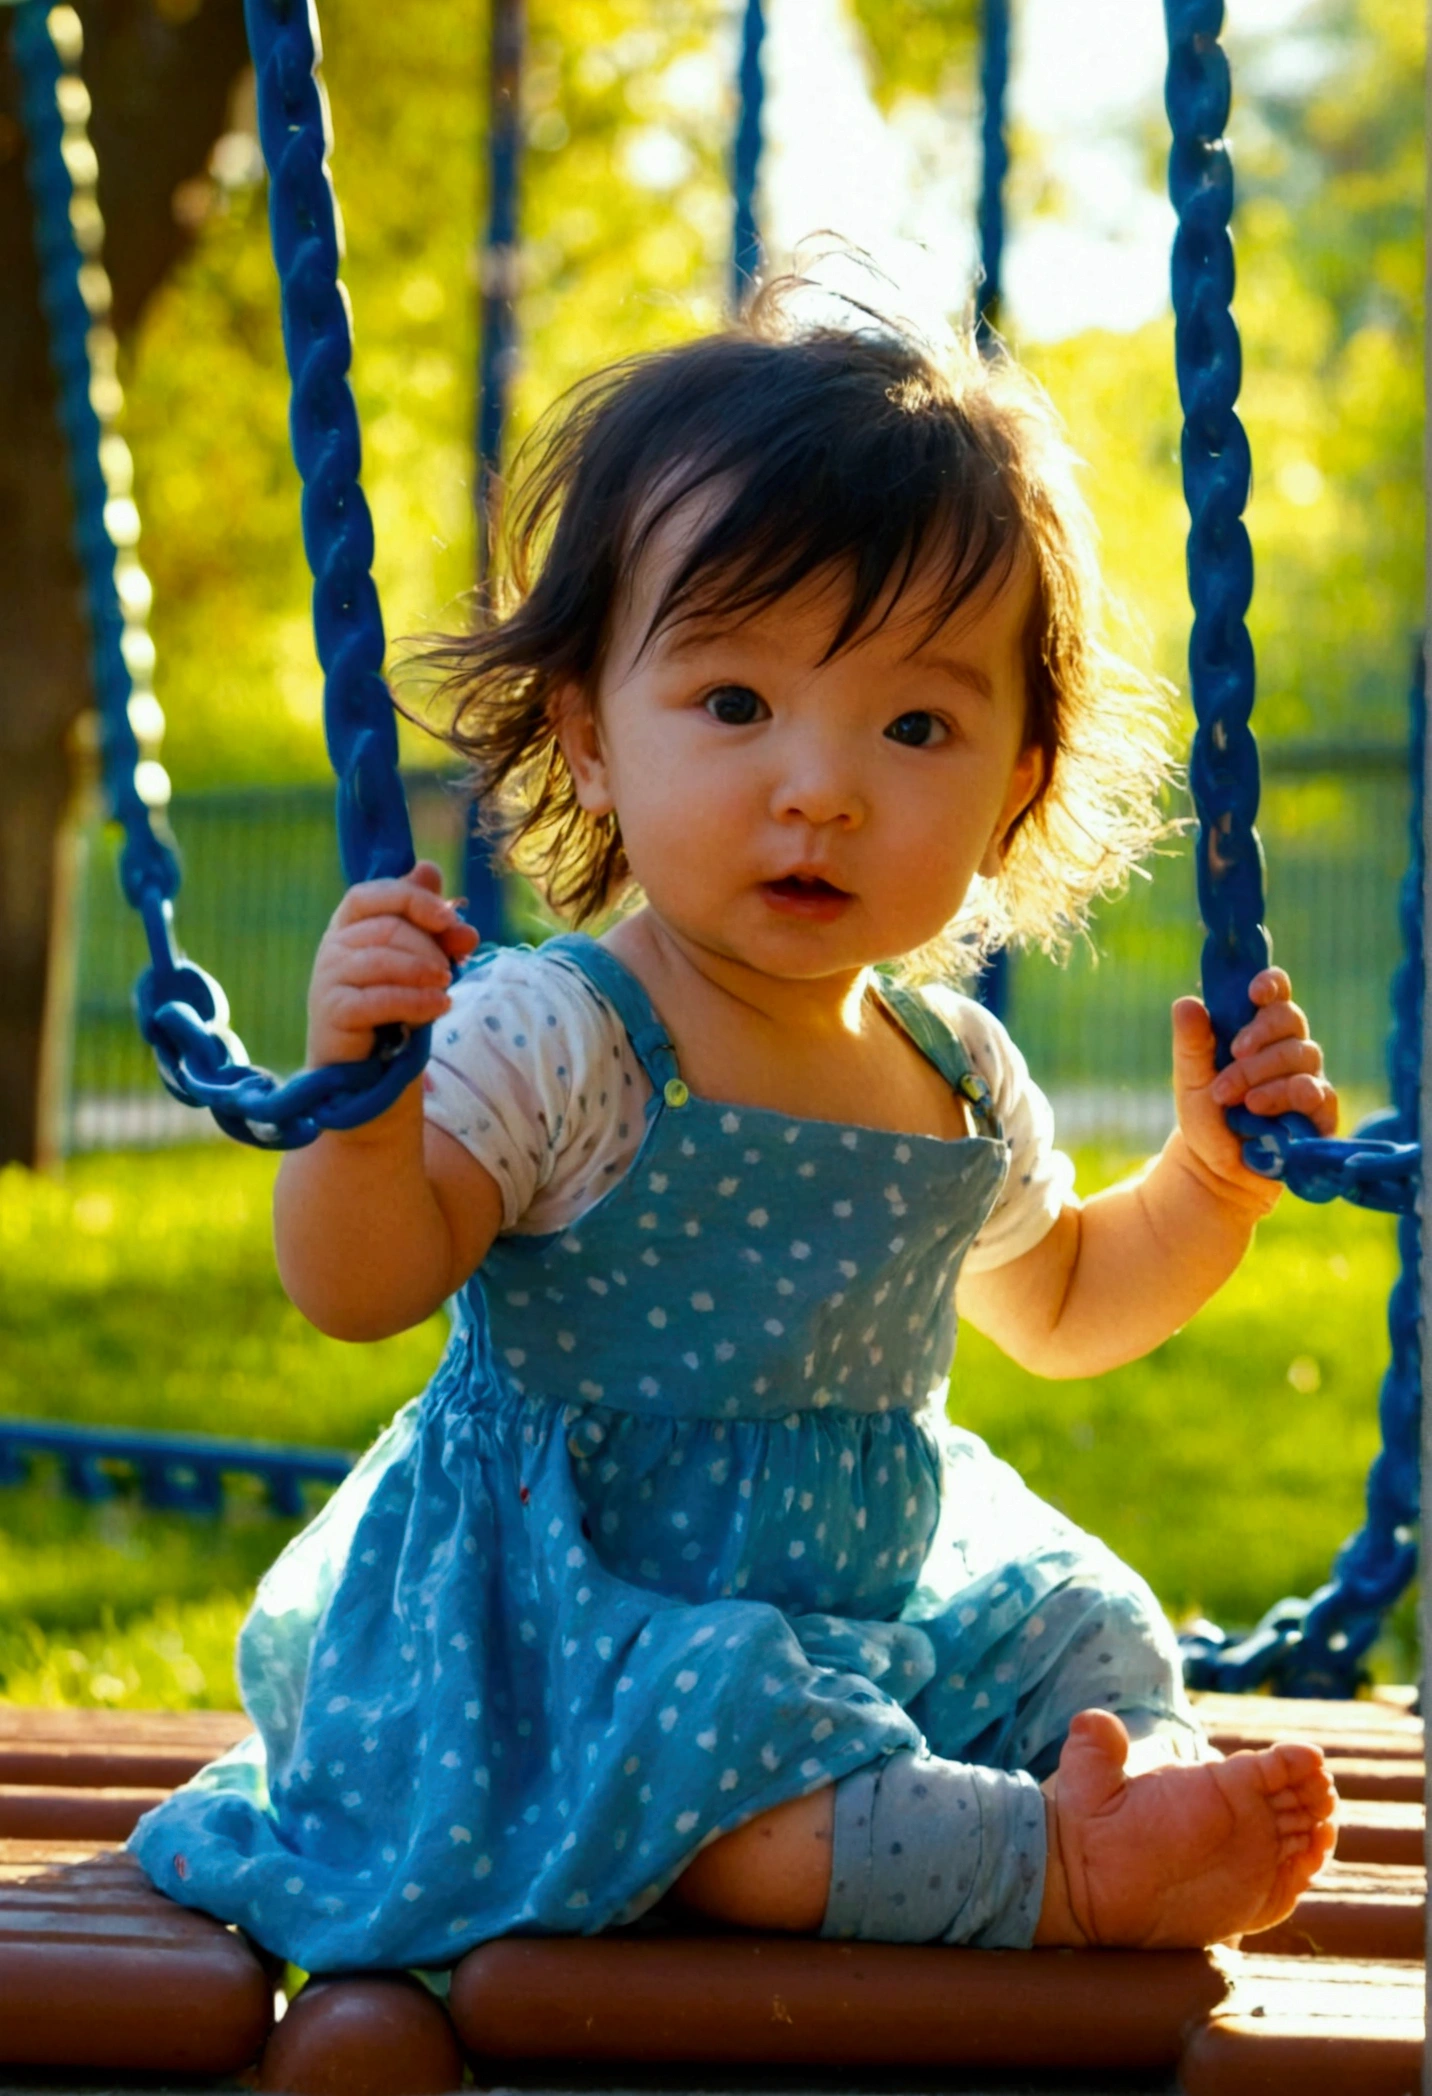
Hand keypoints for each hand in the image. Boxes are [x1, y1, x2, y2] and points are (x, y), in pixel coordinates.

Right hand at [306, 861, 478, 1067]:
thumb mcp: (419, 959)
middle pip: (387, 928)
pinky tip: (440, 1006)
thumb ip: (428, 919)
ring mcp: (328, 979)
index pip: (373, 893)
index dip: (412, 899)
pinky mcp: (333, 1012)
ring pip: (383, 960)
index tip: (448, 919)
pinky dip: (417, 1001)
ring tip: (447, 986)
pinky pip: (380, 998)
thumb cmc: (393, 1005)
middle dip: (429, 947)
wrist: (368, 1065)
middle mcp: (332, 946)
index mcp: (349, 925)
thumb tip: (430, 869)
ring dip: (425, 972)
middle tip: (451, 969)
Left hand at [1171, 969, 1337, 1202]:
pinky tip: (1259, 1107)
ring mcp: (1308, 1079)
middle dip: (1260, 1033)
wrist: (1213, 1167)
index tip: (1254, 992)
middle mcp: (1289, 1050)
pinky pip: (1316, 1092)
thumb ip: (1191, 1042)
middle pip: (1291, 1019)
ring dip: (1263, 1071)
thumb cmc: (1207, 1114)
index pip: (1276, 996)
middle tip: (1233, 1054)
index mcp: (1259, 1033)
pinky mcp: (1320, 1113)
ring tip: (1233, 1096)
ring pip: (1302, 1055)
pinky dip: (1286, 1095)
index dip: (1271, 985)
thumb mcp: (1190, 1077)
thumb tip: (1187, 1003)